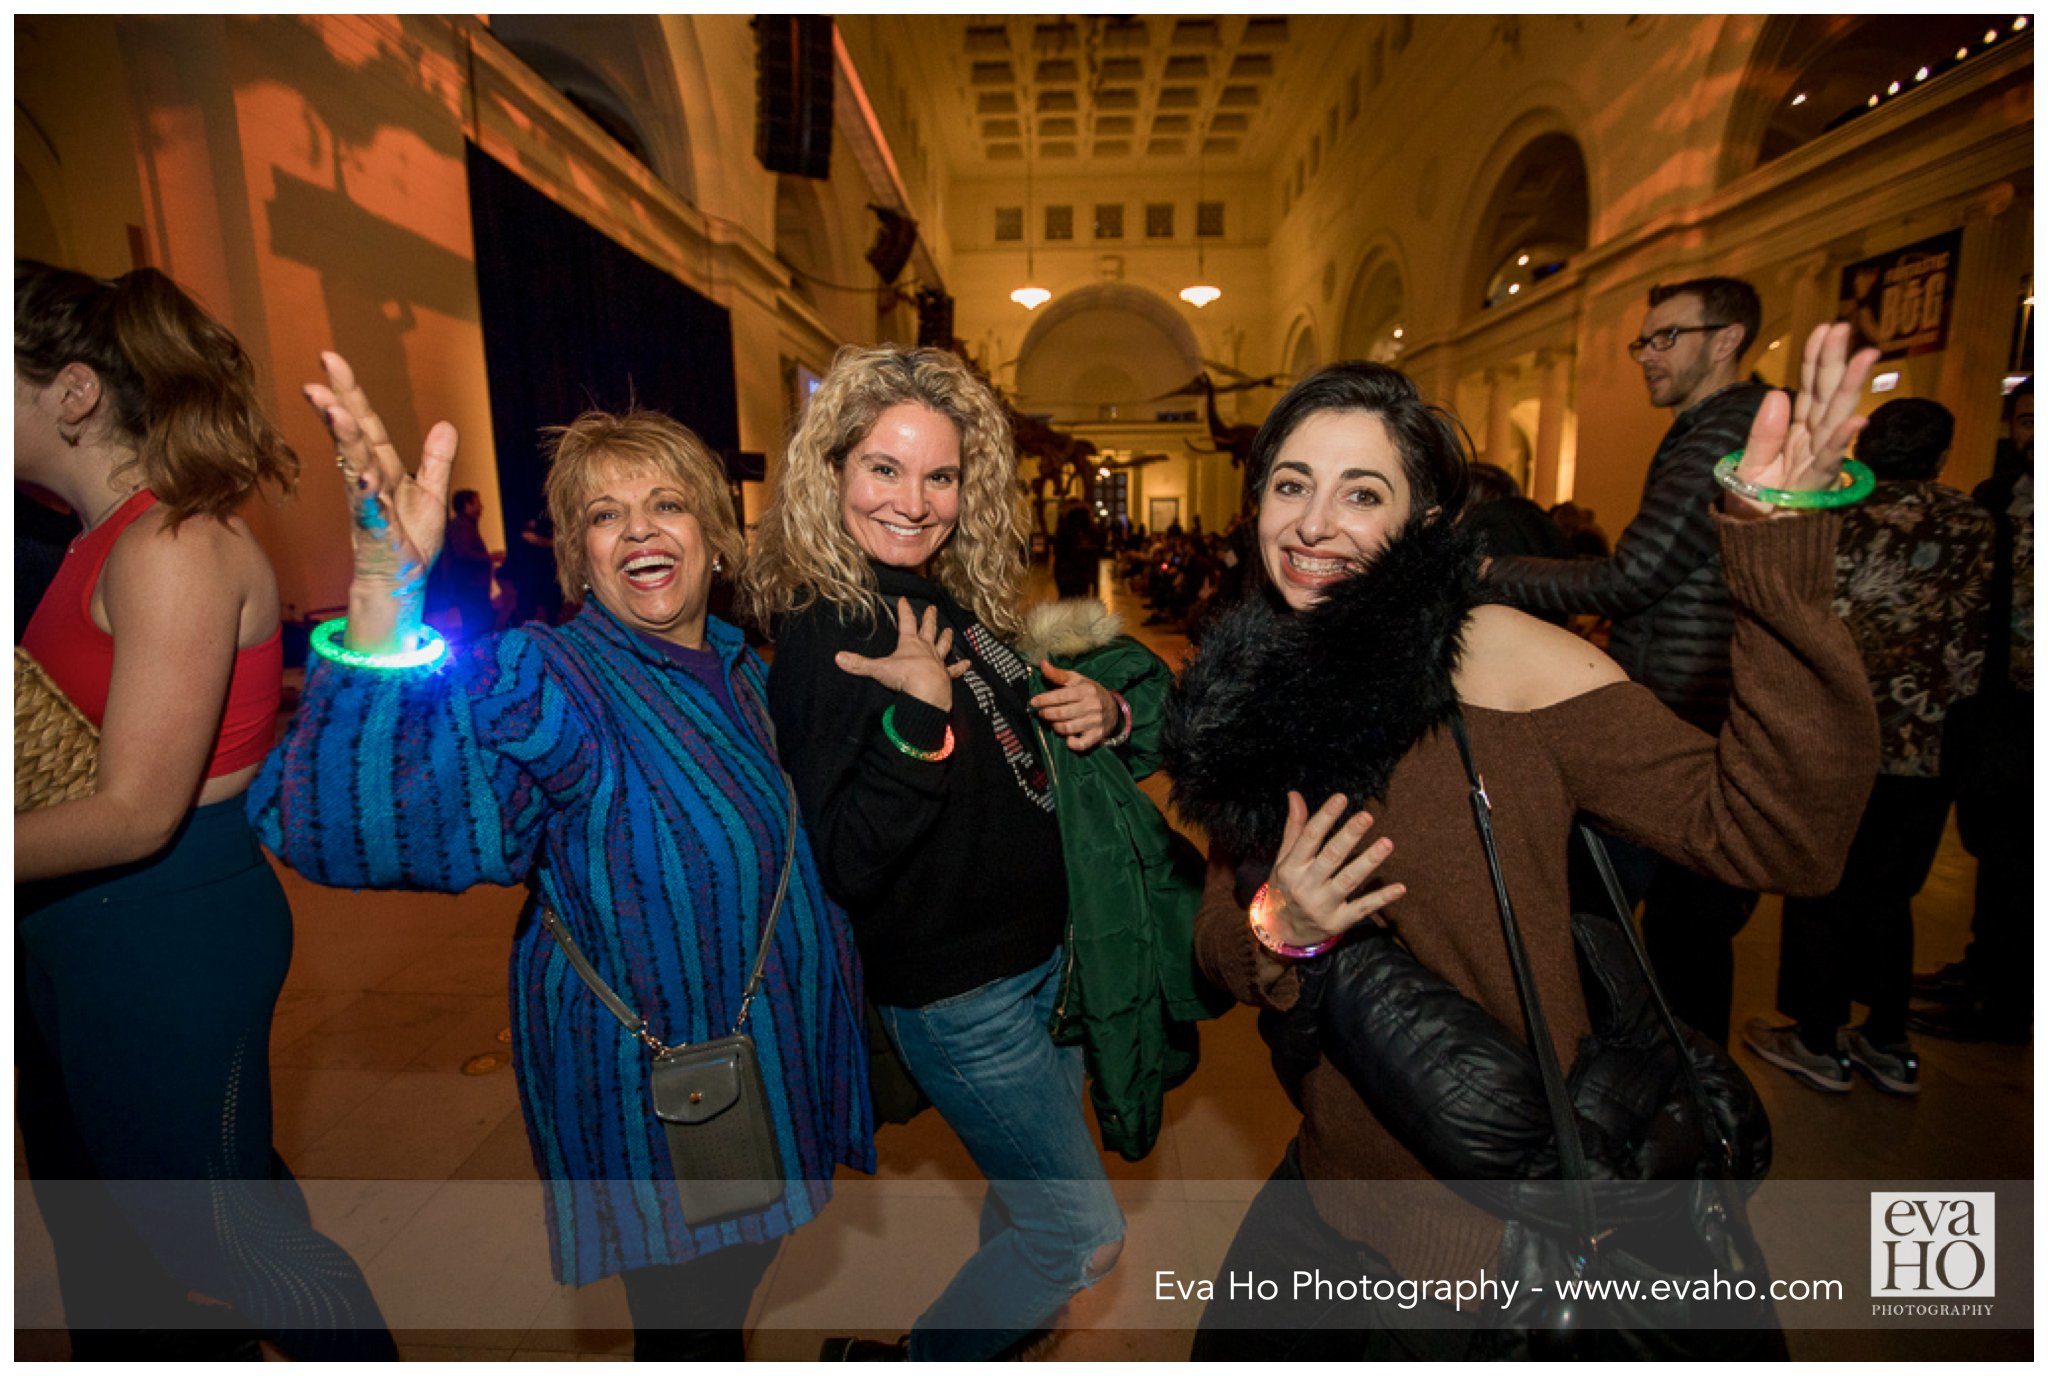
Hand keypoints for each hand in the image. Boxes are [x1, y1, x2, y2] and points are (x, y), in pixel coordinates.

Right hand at [303, 351, 457, 595]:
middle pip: (352, 437)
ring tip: (336, 411)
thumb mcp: (432, 494)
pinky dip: (366, 493)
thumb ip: (436, 460)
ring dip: (346, 440)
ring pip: (354, 466)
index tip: (330, 360)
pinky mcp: (375, 532)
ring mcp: (368, 505)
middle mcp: (369, 481)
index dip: (351, 392)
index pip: (365, 424)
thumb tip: (446, 424)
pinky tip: (363, 475)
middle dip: (337, 405)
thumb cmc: (410, 541)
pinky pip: (369, 509)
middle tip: (319, 375)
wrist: (400, 583)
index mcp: (382, 468)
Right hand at [833, 598, 968, 709]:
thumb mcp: (878, 669)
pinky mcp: (946, 676)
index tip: (904, 599)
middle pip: (928, 629)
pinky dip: (961, 667)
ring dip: (945, 638)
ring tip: (949, 630)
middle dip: (929, 618)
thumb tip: (838, 658)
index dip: (904, 610)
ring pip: (943, 646)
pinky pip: (955, 670)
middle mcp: (925, 649)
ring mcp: (938, 662)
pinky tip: (969, 664)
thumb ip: (859, 664)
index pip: (906, 622)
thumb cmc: (904, 678)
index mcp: (909, 644)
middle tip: (932, 607)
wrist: (927, 693)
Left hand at [1030, 661, 1120, 751]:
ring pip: (1067, 728)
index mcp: (1086, 690)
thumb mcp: (1077, 680)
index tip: (1033, 702)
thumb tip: (1042, 664)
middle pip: (1062, 713)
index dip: (1044, 700)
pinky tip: (1067, 737)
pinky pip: (1080, 744)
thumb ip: (1058, 674)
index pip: (1061, 696)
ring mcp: (1095, 722)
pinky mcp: (1097, 736)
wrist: (1114, 708)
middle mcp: (1091, 706)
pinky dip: (1070, 743)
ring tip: (1052, 722)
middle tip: (1041, 713)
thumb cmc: (1090, 692)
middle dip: (1046, 714)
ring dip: (1055, 726)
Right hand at [1264, 791, 1404, 947]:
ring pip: (1348, 881)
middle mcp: (1305, 887)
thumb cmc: (1286, 887)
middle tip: (1367, 816)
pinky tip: (1399, 887)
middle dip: (1349, 836)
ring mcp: (1322, 906)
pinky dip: (1381, 899)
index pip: (1309, 838)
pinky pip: (1362, 909)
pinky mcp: (1338, 923)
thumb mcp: (1284, 859)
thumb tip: (1295, 794)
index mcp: (1291, 867)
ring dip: (1368, 862)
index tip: (1342, 798)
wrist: (1282, 931)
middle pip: (1331, 858)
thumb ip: (1294, 828)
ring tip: (1387, 843)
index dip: (1325, 817)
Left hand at [1727, 323, 1879, 517]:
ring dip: (1850, 389)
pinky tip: (1856, 421)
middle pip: (1827, 395)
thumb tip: (1777, 393)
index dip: (1816, 358)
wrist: (1754, 547)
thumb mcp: (1749, 466)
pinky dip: (1841, 441)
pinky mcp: (1815, 487)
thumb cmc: (1756, 506)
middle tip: (1844, 328)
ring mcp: (1817, 463)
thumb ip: (1763, 433)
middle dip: (1836, 361)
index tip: (1825, 327)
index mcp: (1797, 433)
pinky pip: (1830, 461)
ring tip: (1865, 358)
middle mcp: (1812, 443)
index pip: (1809, 387)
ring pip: (1836, 420)